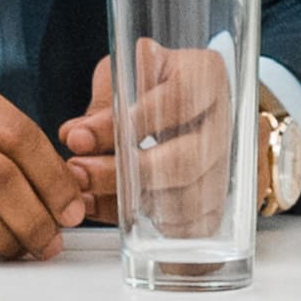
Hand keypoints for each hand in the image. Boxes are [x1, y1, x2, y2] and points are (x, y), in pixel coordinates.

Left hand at [55, 37, 250, 221]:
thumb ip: (103, 105)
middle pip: (186, 160)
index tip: (96, 130)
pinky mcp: (217, 199)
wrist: (183, 104)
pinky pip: (192, 225)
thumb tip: (76, 137)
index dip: (138, 119)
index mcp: (206, 75)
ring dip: (134, 204)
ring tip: (89, 195)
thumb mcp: (124, 75)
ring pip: (188, 199)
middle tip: (80, 171)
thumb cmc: (152, 83)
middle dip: (125, 172)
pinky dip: (153, 225)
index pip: (181, 98)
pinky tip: (117, 214)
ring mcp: (225, 164)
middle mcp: (223, 121)